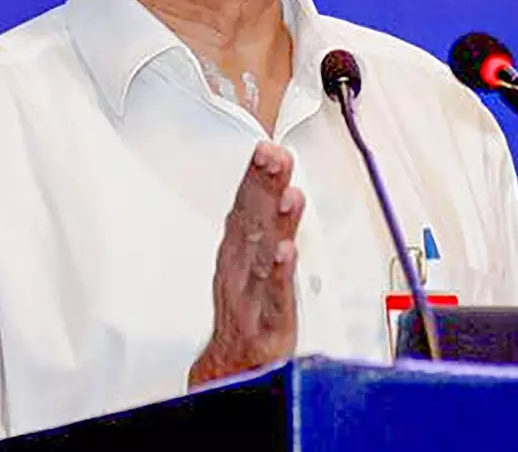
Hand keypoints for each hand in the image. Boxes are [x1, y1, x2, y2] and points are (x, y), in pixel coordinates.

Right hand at [188, 142, 305, 388]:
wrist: (230, 369)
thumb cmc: (244, 312)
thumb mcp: (250, 260)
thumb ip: (265, 220)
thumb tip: (279, 181)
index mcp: (239, 251)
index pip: (247, 205)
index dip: (257, 176)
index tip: (267, 148)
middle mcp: (242, 269)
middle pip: (254, 222)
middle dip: (264, 187)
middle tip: (273, 157)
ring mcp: (252, 296)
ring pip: (264, 253)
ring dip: (276, 223)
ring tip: (287, 197)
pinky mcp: (268, 325)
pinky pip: (274, 297)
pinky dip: (278, 275)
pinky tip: (285, 254)